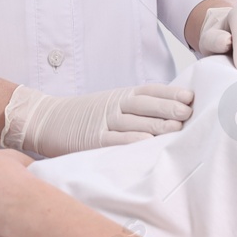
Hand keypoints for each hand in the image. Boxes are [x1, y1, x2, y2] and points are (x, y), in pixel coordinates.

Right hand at [0, 82, 193, 156]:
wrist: (46, 119)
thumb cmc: (85, 115)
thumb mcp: (111, 104)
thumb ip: (136, 109)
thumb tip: (173, 115)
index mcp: (121, 95)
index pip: (149, 91)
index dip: (170, 93)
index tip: (190, 97)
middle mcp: (114, 106)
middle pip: (144, 105)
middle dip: (167, 107)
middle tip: (188, 113)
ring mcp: (102, 122)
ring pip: (132, 122)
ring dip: (155, 125)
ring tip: (176, 128)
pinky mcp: (91, 139)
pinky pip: (113, 140)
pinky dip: (130, 142)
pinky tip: (146, 145)